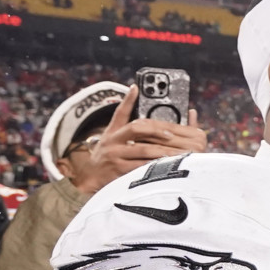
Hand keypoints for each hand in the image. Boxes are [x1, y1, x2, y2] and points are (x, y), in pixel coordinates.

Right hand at [68, 86, 209, 194]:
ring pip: (143, 150)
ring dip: (162, 151)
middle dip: (157, 131)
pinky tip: (167, 165)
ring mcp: (115, 156)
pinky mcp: (119, 171)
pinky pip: (141, 167)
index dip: (128, 100)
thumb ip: (129, 125)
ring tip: (178, 152)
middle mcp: (112, 142)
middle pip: (136, 129)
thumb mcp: (113, 139)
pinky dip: (155, 165)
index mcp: (112, 133)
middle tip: (172, 134)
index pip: (120, 113)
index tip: (137, 88)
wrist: (91, 180)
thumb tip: (139, 98)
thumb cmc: (109, 157)